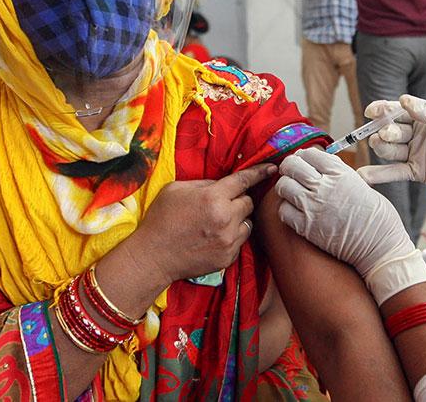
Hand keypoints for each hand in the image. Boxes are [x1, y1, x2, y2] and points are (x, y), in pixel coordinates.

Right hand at [134, 164, 272, 283]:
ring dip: (237, 220)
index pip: (244, 181)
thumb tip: (222, 185)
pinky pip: (240, 240)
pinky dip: (231, 237)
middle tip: (220, 205)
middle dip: (238, 201)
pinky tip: (213, 238)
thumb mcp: (177, 189)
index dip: (259, 172)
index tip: (272, 168)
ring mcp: (229, 240)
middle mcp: (226, 219)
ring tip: (216, 223)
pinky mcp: (228, 257)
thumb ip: (204, 184)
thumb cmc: (161, 219)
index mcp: (213, 197)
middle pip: (248, 203)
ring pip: (247, 223)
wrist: (153, 256)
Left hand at [276, 148, 425, 303]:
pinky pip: (283, 211)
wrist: (380, 247)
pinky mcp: (306, 228)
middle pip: (292, 166)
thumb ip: (340, 173)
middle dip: (289, 167)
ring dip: (285, 186)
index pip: (310, 153)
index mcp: (340, 174)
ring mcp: (313, 207)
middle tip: (291, 172)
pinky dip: (286, 209)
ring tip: (291, 191)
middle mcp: (324, 187)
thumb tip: (324, 164)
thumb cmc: (377, 218)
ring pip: (283, 186)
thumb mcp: (362, 185)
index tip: (302, 160)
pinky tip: (294, 210)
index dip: (303, 155)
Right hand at [358, 95, 425, 218]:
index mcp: (424, 116)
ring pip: (389, 149)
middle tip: (389, 132)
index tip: (371, 111)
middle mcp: (416, 133)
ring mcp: (415, 152)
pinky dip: (378, 174)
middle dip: (385, 130)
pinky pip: (394, 172)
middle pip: (390, 129)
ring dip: (381, 146)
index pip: (397, 111)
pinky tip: (362, 176)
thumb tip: (404, 101)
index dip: (382, 110)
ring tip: (381, 143)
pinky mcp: (417, 171)